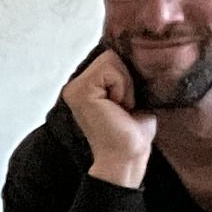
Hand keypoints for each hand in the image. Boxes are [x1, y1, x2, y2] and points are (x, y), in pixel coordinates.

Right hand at [61, 48, 154, 188]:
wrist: (128, 156)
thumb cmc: (132, 132)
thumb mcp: (130, 95)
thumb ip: (125, 75)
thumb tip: (137, 55)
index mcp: (85, 87)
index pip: (110, 57)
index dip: (126, 76)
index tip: (125, 103)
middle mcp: (75, 86)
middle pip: (110, 55)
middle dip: (125, 79)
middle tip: (122, 106)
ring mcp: (74, 88)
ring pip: (110, 59)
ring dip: (124, 84)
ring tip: (120, 107)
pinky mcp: (80, 91)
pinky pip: (110, 69)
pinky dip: (121, 87)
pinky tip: (117, 107)